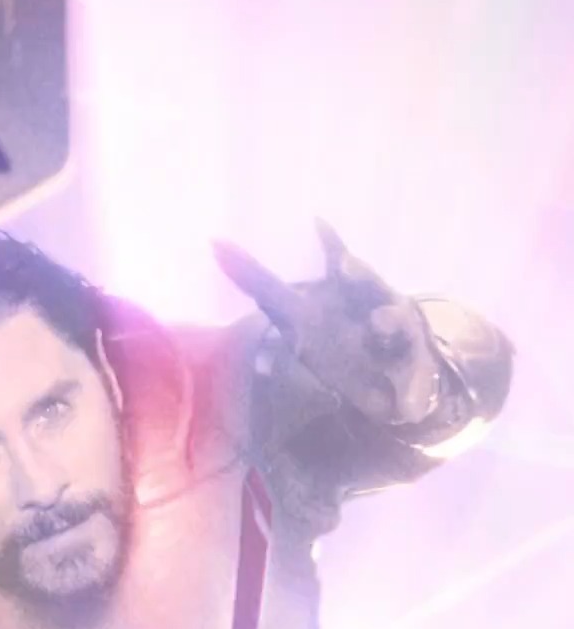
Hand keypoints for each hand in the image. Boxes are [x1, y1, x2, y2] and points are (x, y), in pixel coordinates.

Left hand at [213, 220, 441, 424]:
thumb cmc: (334, 333)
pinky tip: (404, 403)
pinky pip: (413, 382)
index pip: (338, 262)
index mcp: (349, 288)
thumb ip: (257, 281)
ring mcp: (397, 336)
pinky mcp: (411, 373)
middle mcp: (376, 303)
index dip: (330, 247)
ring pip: (396, 320)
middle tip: (343, 263)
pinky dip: (409, 390)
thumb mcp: (294, 312)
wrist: (384, 379)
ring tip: (378, 322)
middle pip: (369, 282)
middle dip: (359, 272)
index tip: (318, 225)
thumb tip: (215, 243)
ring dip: (388, 320)